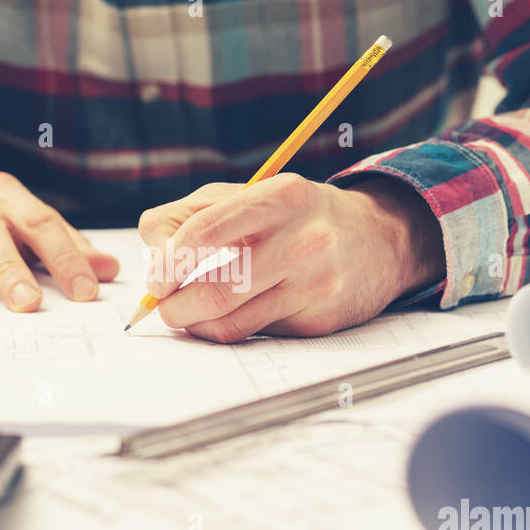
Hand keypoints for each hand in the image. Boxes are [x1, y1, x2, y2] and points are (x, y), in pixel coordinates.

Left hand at [137, 174, 444, 342]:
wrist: (379, 239)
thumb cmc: (296, 216)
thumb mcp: (248, 195)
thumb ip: (190, 215)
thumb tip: (151, 254)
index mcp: (280, 197)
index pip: (204, 234)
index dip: (167, 262)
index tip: (155, 278)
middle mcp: (303, 240)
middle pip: (215, 290)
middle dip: (174, 305)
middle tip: (164, 305)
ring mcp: (316, 284)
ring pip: (232, 322)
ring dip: (196, 325)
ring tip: (187, 314)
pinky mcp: (322, 320)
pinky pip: (258, 335)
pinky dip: (231, 330)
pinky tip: (230, 316)